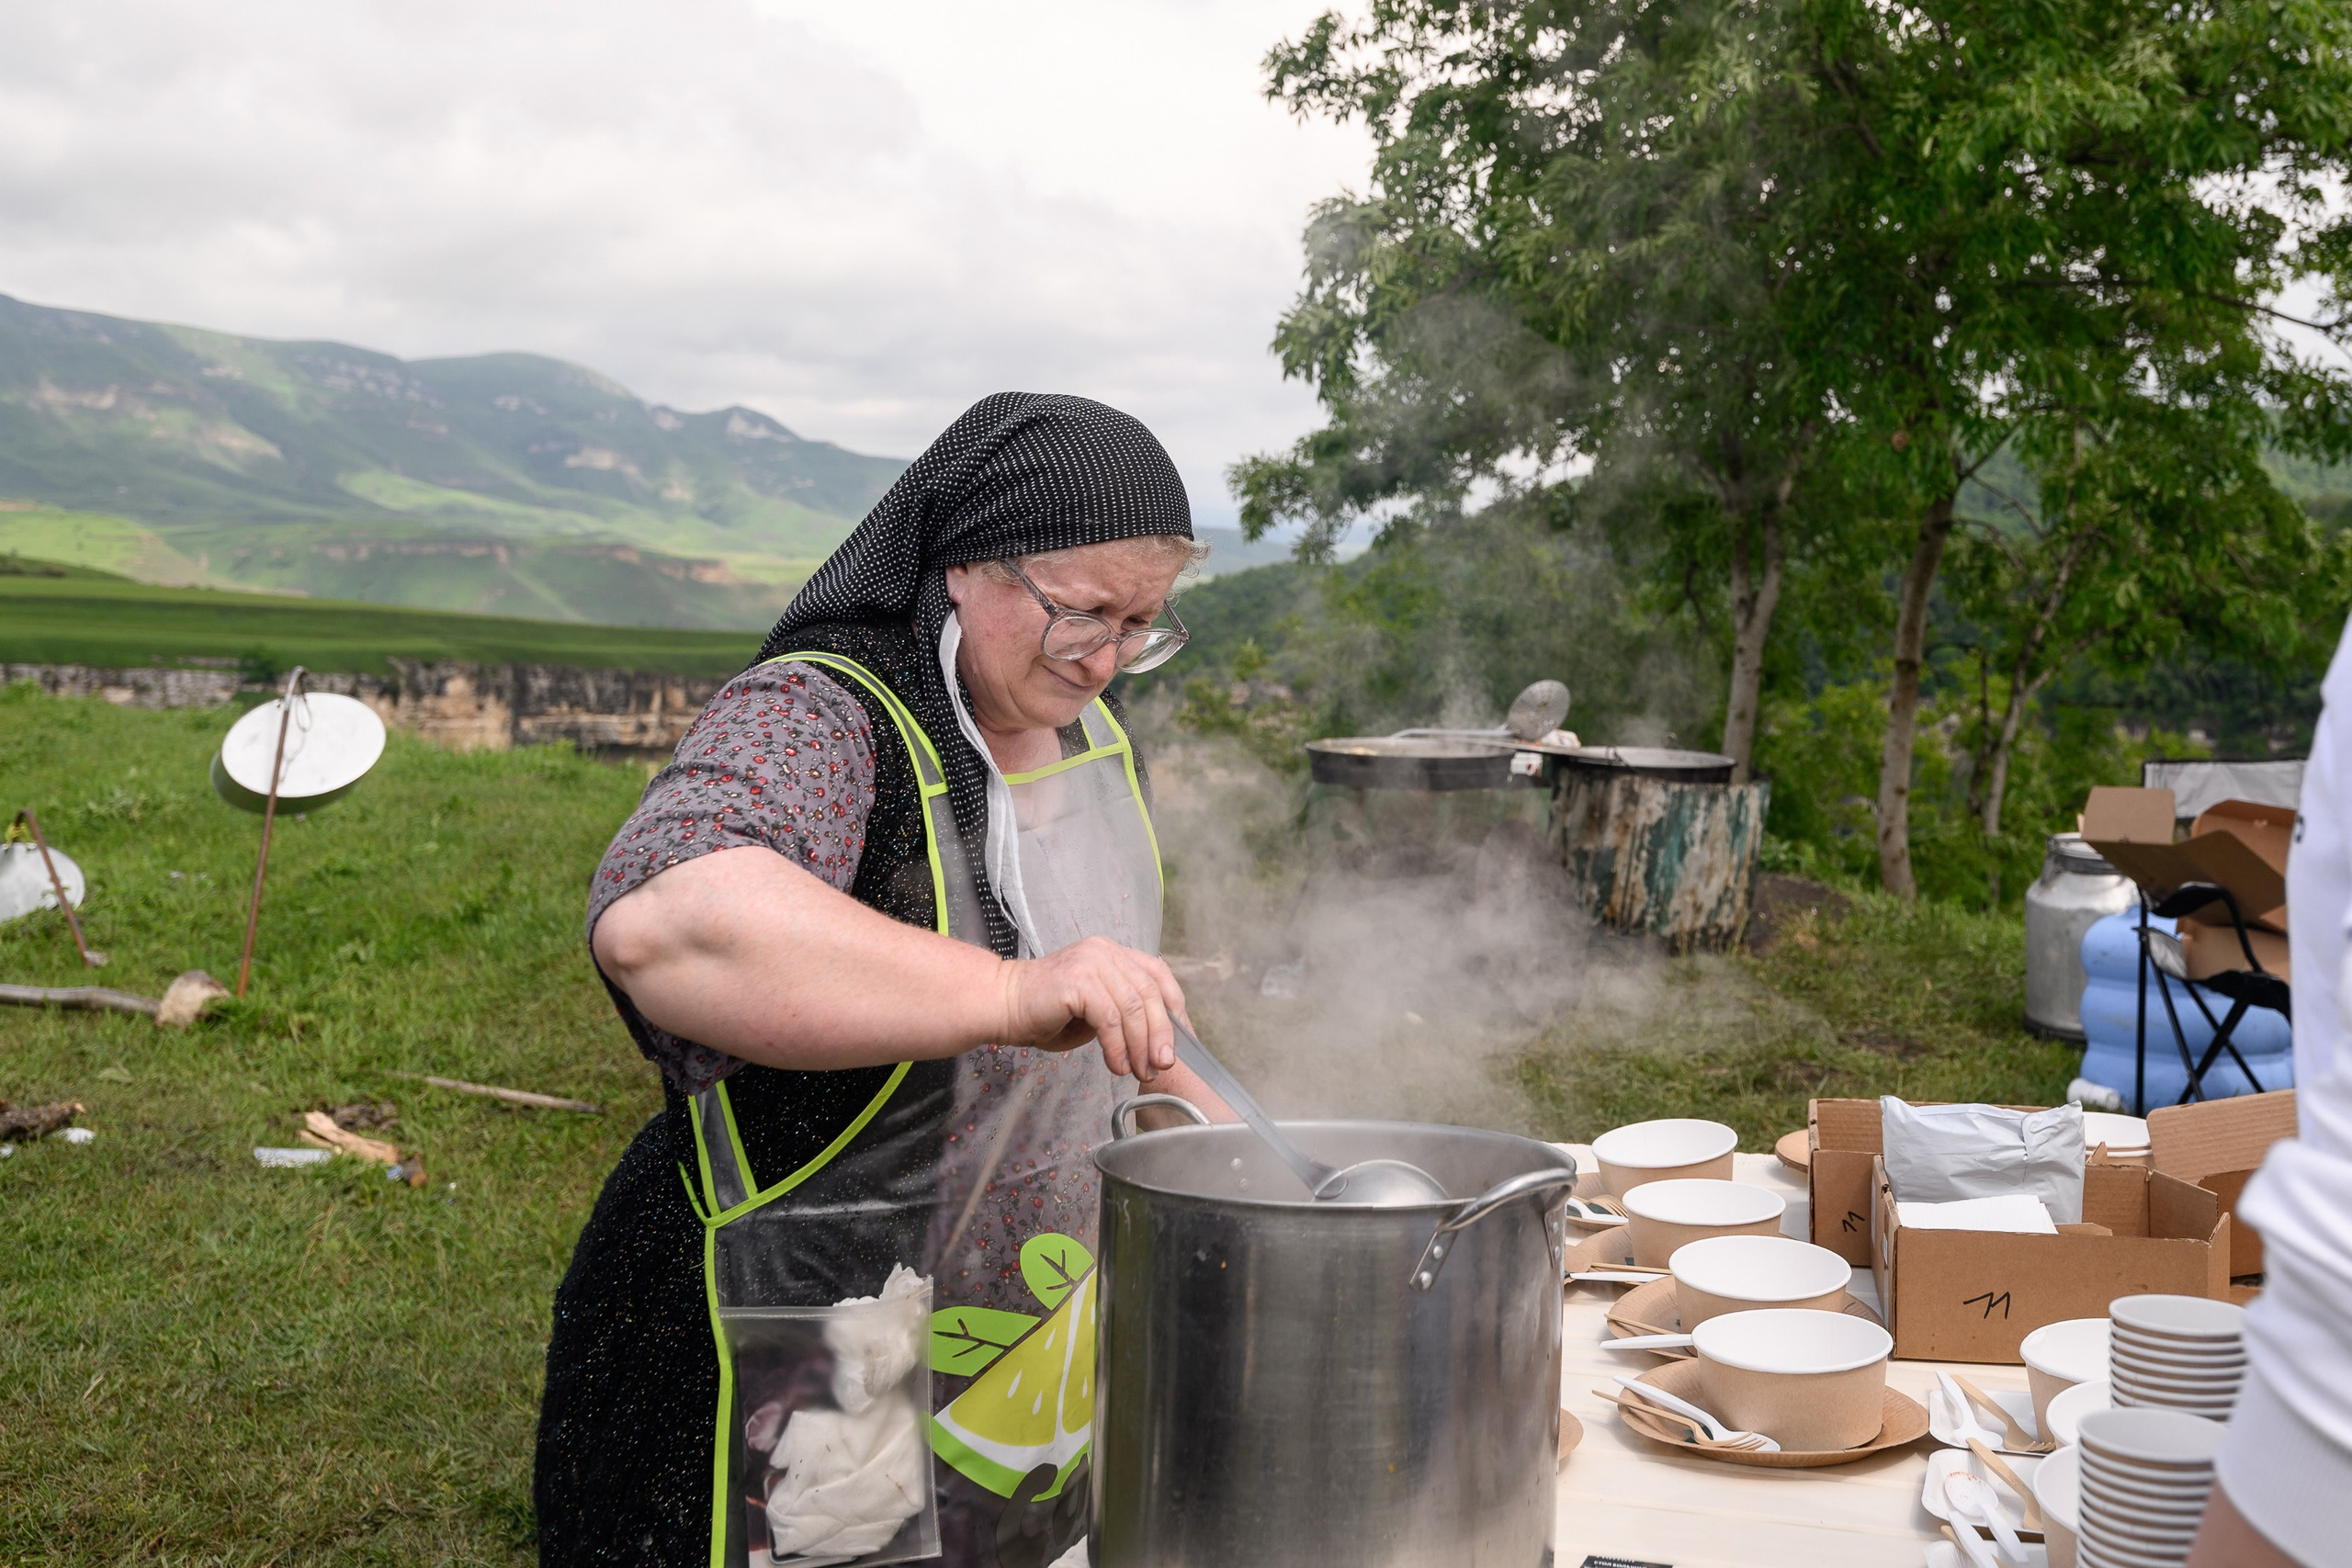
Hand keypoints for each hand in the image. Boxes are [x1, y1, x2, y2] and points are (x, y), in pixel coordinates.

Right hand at [998, 937, 1186, 1079]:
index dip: (1175, 1008)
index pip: (1158, 975)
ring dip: (1140, 1045)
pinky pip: (1110, 1018)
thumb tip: (1158, 1043)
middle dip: (1162, 1033)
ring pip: (1133, 1007)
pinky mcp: (1078, 980)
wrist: (1002, 1006)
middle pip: (1150, 993)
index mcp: (1112, 953)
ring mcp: (1092, 962)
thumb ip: (1124, 1015)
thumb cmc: (1044, 1013)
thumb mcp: (1095, 1011)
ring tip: (1138, 1071)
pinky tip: (1115, 1065)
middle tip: (1162, 1065)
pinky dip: (1117, 1046)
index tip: (1181, 1042)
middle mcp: (1105, 951)